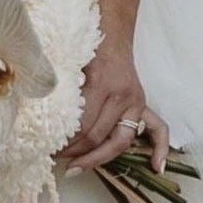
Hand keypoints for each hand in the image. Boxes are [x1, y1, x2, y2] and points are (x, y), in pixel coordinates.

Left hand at [57, 33, 169, 174]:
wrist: (112, 34)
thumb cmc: (87, 48)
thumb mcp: (69, 66)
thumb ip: (61, 92)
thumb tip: (43, 124)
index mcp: (102, 84)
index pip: (83, 126)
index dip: (66, 143)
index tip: (50, 149)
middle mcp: (122, 96)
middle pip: (98, 137)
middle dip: (76, 153)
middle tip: (58, 159)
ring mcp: (135, 102)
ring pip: (119, 141)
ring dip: (97, 159)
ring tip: (77, 168)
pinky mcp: (142, 106)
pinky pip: (158, 129)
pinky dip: (160, 148)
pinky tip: (156, 167)